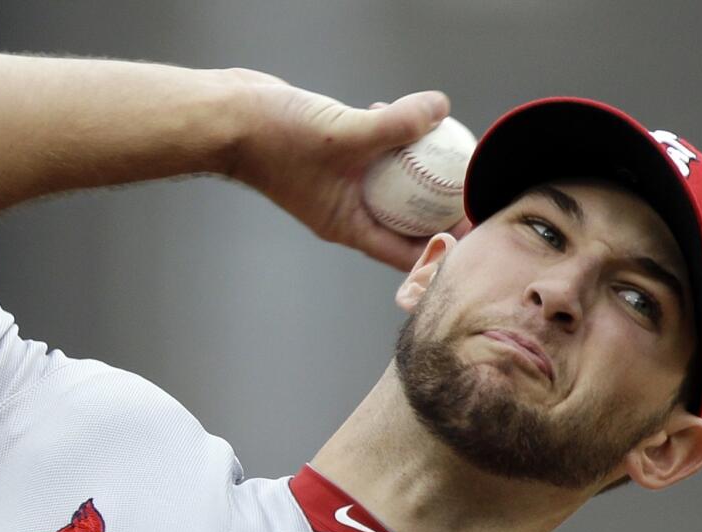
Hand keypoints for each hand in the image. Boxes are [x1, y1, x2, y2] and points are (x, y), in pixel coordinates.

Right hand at [226, 69, 466, 269]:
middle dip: (437, 207)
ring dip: (414, 168)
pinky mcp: (331, 154)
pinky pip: (372, 152)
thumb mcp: (345, 133)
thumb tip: (440, 111)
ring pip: (389, 183)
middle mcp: (344, 210)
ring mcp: (337, 183)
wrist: (229, 118)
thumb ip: (396, 125)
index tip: (472, 229)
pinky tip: (399, 111)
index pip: (404, 251)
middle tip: (468, 187)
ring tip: (444, 151)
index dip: (442, 245)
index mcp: (347, 225)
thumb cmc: (274, 139)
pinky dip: (389, 138)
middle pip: (403, 220)